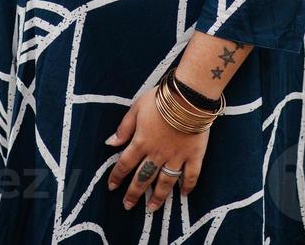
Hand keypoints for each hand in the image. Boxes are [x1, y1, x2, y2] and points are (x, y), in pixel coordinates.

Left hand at [105, 87, 208, 211]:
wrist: (188, 96)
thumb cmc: (160, 99)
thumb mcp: (136, 108)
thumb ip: (124, 128)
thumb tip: (110, 143)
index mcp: (141, 142)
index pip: (125, 164)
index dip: (117, 176)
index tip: (111, 187)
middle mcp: (157, 154)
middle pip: (143, 178)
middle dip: (134, 194)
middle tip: (128, 206)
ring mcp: (177, 157)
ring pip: (165, 182)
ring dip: (158, 196)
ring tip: (152, 208)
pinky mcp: (194, 155)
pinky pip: (191, 175)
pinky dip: (188, 186)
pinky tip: (184, 195)